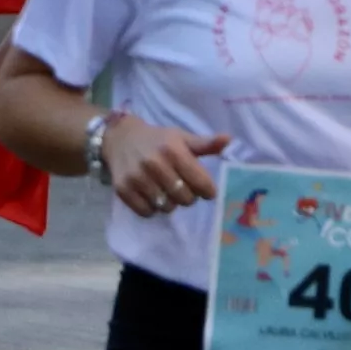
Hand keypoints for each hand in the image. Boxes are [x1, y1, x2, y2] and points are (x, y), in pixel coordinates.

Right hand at [104, 117, 229, 216]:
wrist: (120, 139)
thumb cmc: (157, 140)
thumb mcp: (182, 138)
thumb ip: (206, 144)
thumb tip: (229, 140)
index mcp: (172, 150)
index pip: (200, 182)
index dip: (207, 190)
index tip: (206, 190)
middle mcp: (154, 163)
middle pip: (185, 198)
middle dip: (189, 197)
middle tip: (184, 189)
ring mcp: (137, 178)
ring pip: (166, 207)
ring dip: (170, 203)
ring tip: (167, 191)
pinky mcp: (123, 190)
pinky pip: (147, 212)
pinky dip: (152, 208)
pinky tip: (152, 196)